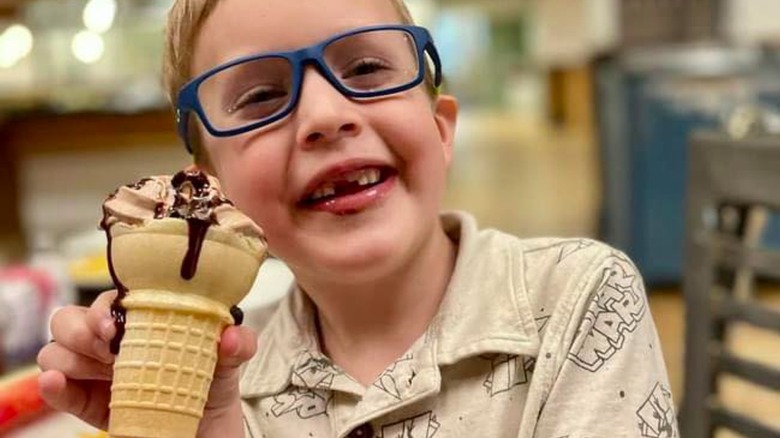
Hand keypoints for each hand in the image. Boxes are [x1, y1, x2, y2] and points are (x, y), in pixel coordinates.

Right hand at [37, 290, 257, 435]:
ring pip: (57, 351)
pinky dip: (52, 385)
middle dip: (80, 329)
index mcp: (144, 324)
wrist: (209, 433)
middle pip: (71, 320)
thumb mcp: (230, 363)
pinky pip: (59, 392)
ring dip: (69, 356)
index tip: (115, 324)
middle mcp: (115, 345)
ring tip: (100, 370)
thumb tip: (231, 336)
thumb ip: (238, 345)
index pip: (112, 300)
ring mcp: (98, 375)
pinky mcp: (89, 406)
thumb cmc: (212, 388)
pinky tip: (55, 382)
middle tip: (107, 349)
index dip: (106, 306)